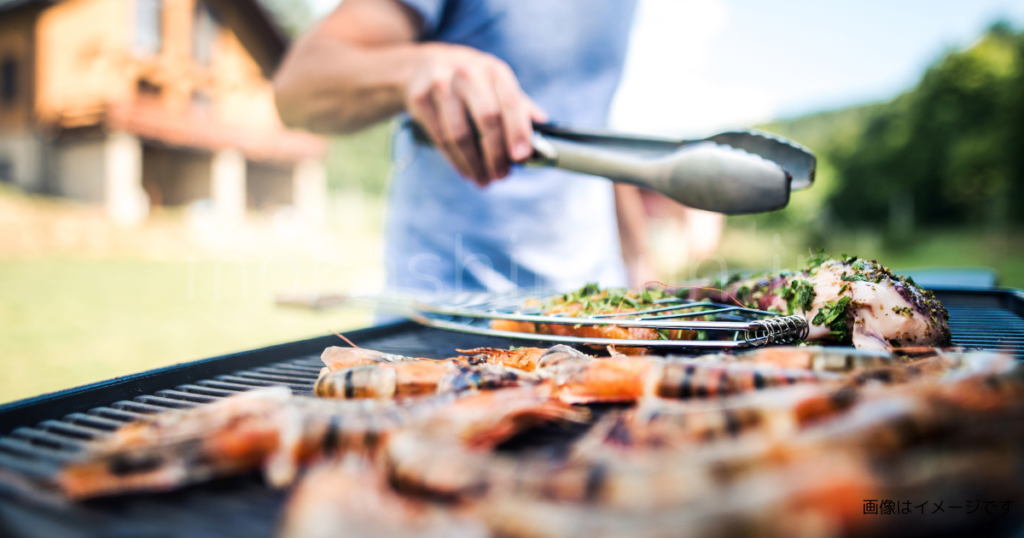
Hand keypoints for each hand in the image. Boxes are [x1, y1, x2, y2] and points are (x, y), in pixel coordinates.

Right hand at [404, 43, 547, 185]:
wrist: (420, 65)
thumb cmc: (468, 80)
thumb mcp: (494, 82)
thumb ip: (518, 104)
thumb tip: (544, 125)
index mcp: (493, 70)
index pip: (511, 102)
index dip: (518, 131)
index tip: (522, 157)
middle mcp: (468, 73)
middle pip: (486, 119)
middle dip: (496, 153)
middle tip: (502, 176)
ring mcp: (441, 84)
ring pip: (459, 134)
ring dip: (474, 163)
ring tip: (484, 180)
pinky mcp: (419, 98)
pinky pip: (439, 138)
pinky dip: (455, 161)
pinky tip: (466, 172)